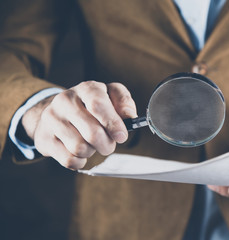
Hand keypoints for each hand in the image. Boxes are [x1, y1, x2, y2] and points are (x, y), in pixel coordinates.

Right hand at [22, 81, 136, 169]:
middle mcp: (65, 101)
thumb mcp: (110, 96)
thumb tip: (130, 116)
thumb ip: (123, 102)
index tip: (122, 136)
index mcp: (85, 89)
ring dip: (92, 151)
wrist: (58, 112)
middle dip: (107, 144)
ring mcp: (52, 119)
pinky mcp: (44, 138)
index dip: (113, 123)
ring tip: (92, 144)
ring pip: (80, 148)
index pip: (98, 104)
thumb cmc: (90, 106)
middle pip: (92, 132)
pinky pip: (69, 159)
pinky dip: (80, 161)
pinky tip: (81, 152)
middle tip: (109, 144)